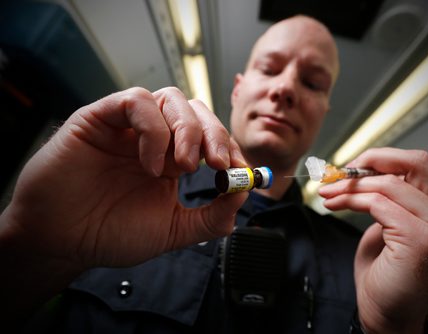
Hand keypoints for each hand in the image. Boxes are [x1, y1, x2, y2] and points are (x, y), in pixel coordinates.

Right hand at [1, 87, 246, 269]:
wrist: (62, 240)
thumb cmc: (110, 233)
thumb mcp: (173, 230)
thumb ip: (211, 217)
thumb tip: (243, 193)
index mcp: (171, 160)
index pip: (211, 137)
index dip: (230, 148)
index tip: (241, 171)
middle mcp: (153, 138)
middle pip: (197, 112)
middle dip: (216, 135)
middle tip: (217, 165)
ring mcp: (128, 126)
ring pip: (171, 98)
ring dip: (188, 129)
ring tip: (184, 166)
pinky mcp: (101, 117)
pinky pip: (136, 101)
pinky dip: (153, 129)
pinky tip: (149, 163)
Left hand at [318, 148, 427, 332]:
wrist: (388, 315)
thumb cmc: (387, 274)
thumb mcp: (389, 225)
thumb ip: (387, 197)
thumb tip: (359, 169)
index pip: (420, 164)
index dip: (383, 158)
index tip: (352, 166)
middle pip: (413, 164)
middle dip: (369, 162)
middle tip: (339, 173)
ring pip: (389, 184)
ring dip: (350, 186)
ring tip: (328, 192)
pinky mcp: (422, 239)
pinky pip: (379, 204)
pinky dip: (352, 200)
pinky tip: (335, 204)